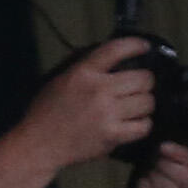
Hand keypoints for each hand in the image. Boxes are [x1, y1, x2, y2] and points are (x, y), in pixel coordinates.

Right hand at [17, 39, 153, 169]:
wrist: (39, 142)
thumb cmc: (47, 111)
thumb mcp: (61, 80)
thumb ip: (86, 69)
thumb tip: (113, 59)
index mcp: (83, 72)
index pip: (115, 50)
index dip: (135, 45)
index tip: (145, 47)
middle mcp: (98, 89)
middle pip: (143, 79)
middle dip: (146, 82)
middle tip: (140, 87)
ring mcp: (107, 113)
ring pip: (147, 102)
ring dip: (146, 104)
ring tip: (137, 106)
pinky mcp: (113, 135)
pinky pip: (144, 125)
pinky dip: (143, 124)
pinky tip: (135, 123)